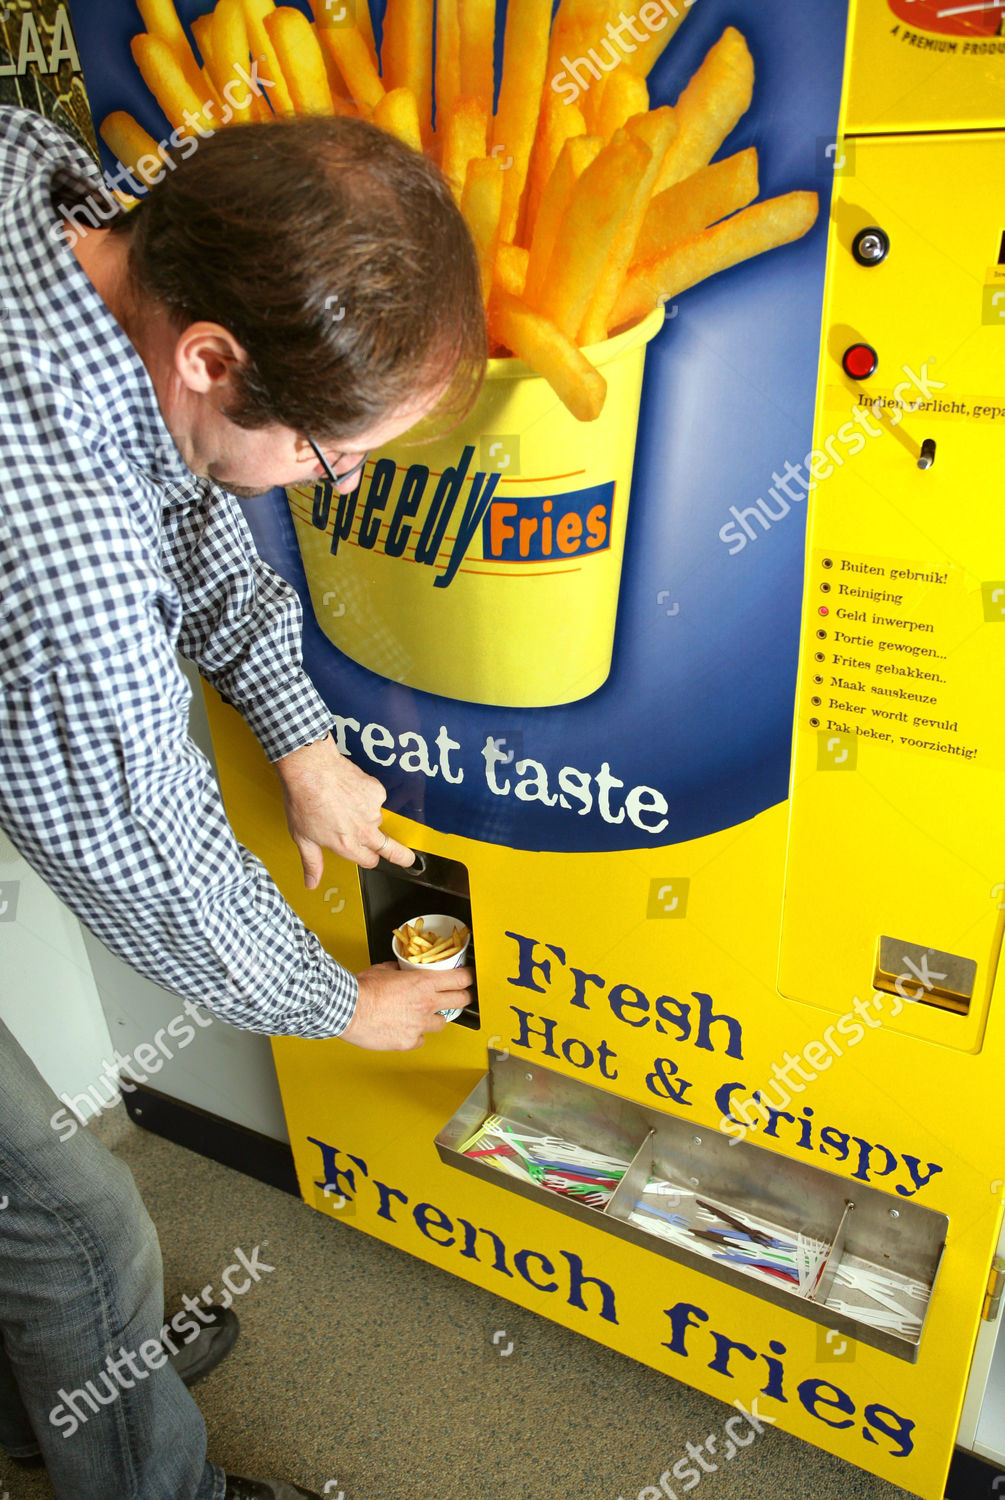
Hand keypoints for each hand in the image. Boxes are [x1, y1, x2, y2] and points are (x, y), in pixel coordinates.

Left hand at [274, 734, 413, 884]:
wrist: (310, 769)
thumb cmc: (303, 801)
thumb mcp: (302, 837)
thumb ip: (312, 862)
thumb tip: (312, 883)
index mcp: (346, 845)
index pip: (369, 861)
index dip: (368, 858)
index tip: (368, 855)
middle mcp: (364, 831)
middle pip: (393, 850)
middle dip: (402, 857)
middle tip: (407, 859)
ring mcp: (373, 811)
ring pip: (377, 819)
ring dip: (368, 816)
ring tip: (346, 804)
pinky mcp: (377, 792)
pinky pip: (376, 798)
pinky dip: (366, 795)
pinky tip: (350, 790)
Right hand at [341, 962, 473, 1050]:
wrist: (347, 1009)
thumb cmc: (362, 989)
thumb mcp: (384, 969)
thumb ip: (398, 970)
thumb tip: (399, 969)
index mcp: (423, 983)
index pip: (460, 978)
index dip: (469, 978)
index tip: (470, 978)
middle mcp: (426, 1004)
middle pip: (461, 1000)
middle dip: (463, 997)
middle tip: (461, 996)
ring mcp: (419, 1025)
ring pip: (442, 1023)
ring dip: (436, 1018)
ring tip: (424, 1015)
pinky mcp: (409, 1041)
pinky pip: (420, 1039)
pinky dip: (414, 1035)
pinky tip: (405, 1030)